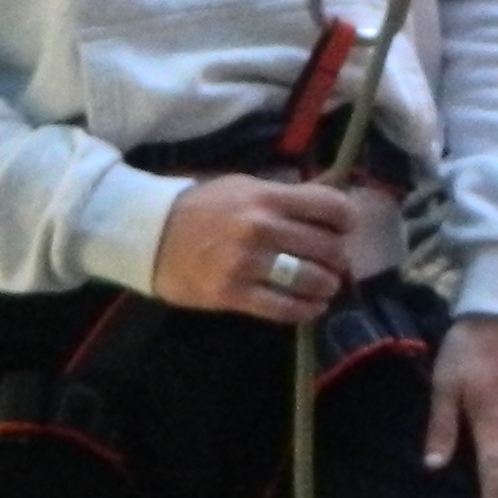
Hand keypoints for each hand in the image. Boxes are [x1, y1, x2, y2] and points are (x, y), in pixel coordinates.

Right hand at [149, 173, 366, 327]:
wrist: (151, 235)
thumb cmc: (203, 207)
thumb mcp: (245, 187)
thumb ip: (284, 197)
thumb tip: (327, 209)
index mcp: (268, 197)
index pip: (330, 207)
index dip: (347, 220)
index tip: (344, 229)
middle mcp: (262, 228)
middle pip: (327, 248)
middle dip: (338, 258)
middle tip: (335, 263)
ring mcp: (247, 263)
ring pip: (311, 281)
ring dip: (327, 286)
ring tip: (326, 287)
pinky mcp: (233, 294)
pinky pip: (284, 308)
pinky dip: (306, 311)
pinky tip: (311, 308)